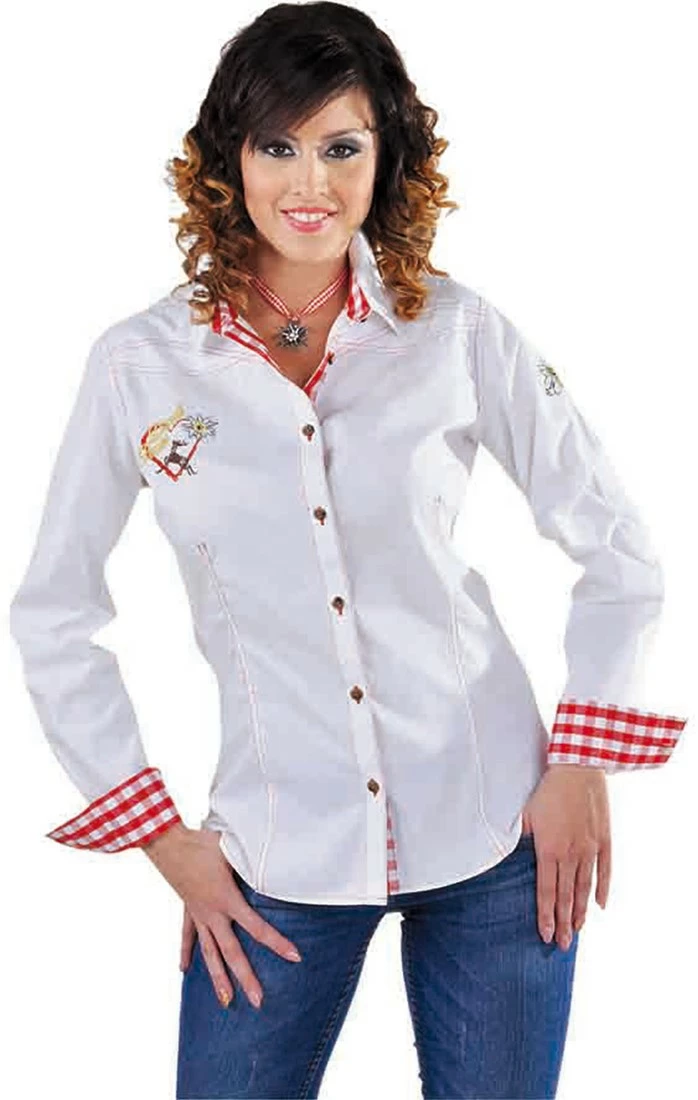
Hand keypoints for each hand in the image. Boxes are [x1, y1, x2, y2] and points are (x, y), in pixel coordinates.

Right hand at [141, 823, 302, 1008]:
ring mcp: (198, 914)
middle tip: (259, 1002)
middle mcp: (212, 914)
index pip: (257, 927)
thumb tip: (275, 860)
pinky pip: (188, 936)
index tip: (295, 957)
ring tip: (226, 1002)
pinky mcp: (188, 909)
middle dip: (246, 978)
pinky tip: (185, 970)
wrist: (167, 842)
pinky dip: (187, 952)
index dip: (277, 943)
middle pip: (232, 953)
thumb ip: (252, 860)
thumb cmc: (203, 842)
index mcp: (227, 899)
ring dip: (218, 978)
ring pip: (209, 954)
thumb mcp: (233, 848)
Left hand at [521, 764, 610, 949]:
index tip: (543, 934)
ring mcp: (590, 848)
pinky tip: (599, 905)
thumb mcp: (525, 812)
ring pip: (585, 888)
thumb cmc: (547, 789)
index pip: (546, 891)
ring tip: (577, 930)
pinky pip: (605, 871)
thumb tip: (505, 854)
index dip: (545, 915)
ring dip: (580, 911)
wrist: (578, 769)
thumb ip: (518, 837)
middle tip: (561, 945)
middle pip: (566, 896)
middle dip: (563, 923)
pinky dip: (603, 889)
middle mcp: (571, 854)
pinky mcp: (604, 840)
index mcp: (549, 849)